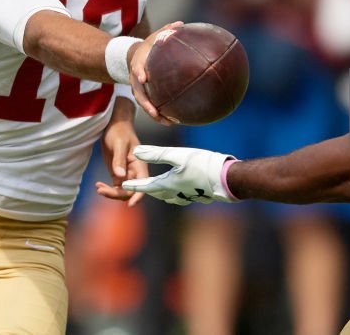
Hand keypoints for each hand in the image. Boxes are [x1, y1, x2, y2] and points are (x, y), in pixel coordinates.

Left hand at [94, 101, 149, 206]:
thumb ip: (119, 160)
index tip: (130, 205)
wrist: (113, 124)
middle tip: (101, 190)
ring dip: (111, 193)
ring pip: (122, 191)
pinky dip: (107, 189)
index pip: (143, 183)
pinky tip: (98, 185)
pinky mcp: (118, 173)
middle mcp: (135, 171)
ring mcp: (126, 173)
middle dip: (117, 194)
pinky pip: (116, 187)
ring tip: (98, 188)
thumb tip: (119, 177)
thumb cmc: (119, 130)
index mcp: (140, 163)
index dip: (139, 195)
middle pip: (131, 190)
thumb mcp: (119, 143)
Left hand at [122, 145, 237, 205]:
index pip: (145, 186)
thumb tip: (136, 151)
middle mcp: (175, 194)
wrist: (226, 178)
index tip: (122, 185)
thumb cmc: (202, 164)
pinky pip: (179, 196)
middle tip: (136, 186)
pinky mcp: (197, 196)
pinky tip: (177, 189)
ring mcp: (187, 197)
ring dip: (159, 192)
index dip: (134, 184)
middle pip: (156, 192)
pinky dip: (173, 192)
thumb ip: (155, 153)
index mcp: (168, 185)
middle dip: (145, 189)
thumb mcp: (177, 155)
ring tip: (155, 188)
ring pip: (167, 196)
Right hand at [127, 21, 182, 124]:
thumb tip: (181, 23)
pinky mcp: (144, 95)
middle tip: (154, 112)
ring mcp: (138, 89)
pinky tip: (173, 121)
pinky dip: (160, 115)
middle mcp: (136, 79)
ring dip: (154, 115)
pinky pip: (151, 107)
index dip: (139, 73)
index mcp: (138, 63)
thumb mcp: (154, 36)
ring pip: (144, 104)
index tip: (144, 78)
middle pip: (138, 94)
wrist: (132, 57)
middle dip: (146, 104)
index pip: (136, 68)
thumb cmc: (148, 46)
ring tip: (167, 122)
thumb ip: (166, 31)